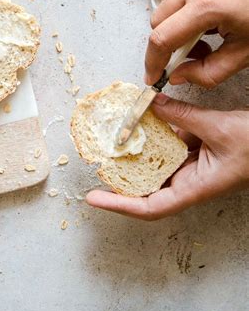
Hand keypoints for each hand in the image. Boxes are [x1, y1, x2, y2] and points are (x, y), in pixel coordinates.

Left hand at [86, 93, 248, 219]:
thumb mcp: (217, 128)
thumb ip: (182, 116)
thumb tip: (151, 104)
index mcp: (195, 188)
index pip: (150, 206)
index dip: (119, 204)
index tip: (94, 198)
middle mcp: (190, 181)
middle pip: (147, 186)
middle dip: (121, 174)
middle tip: (96, 157)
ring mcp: (192, 166)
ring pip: (156, 162)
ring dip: (136, 149)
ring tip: (112, 134)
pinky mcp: (197, 150)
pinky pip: (170, 144)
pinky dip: (156, 132)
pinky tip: (143, 116)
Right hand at [145, 0, 248, 87]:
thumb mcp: (245, 52)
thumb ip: (208, 72)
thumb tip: (178, 76)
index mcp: (207, 6)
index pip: (161, 39)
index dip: (153, 62)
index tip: (154, 75)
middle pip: (158, 20)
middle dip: (168, 41)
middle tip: (193, 53)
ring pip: (169, 2)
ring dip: (180, 20)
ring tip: (210, 29)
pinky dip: (191, 1)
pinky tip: (215, 8)